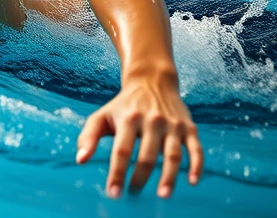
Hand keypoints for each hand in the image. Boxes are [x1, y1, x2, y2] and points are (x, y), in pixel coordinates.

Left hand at [75, 74, 202, 198]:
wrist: (152, 81)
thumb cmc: (123, 106)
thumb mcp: (102, 116)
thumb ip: (88, 136)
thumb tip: (80, 160)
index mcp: (129, 118)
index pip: (122, 151)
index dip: (117, 173)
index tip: (113, 193)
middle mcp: (152, 121)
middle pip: (147, 156)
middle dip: (140, 179)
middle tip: (133, 194)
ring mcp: (173, 124)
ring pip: (173, 155)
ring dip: (169, 177)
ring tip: (163, 195)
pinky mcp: (189, 127)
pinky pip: (196, 149)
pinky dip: (196, 166)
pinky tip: (192, 182)